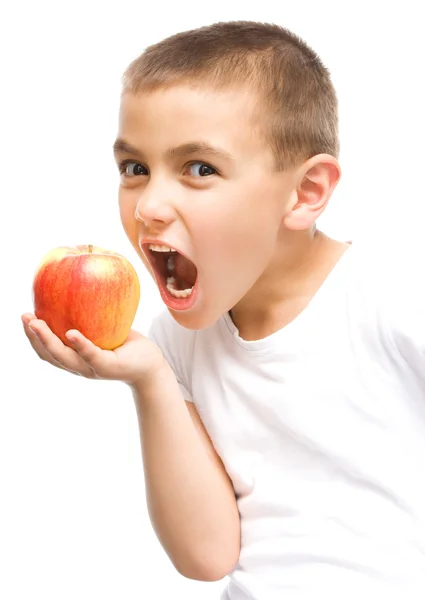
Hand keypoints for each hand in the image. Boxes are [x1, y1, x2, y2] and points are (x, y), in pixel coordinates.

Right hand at [21, 313, 164, 385]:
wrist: (150, 365)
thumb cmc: (126, 344)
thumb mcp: (104, 328)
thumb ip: (90, 315)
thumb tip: (78, 282)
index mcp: (74, 358)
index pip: (47, 350)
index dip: (32, 335)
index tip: (25, 315)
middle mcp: (79, 367)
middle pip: (49, 354)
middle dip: (33, 336)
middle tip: (25, 316)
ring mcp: (92, 369)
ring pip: (64, 357)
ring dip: (48, 340)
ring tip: (37, 323)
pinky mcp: (108, 368)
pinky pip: (91, 355)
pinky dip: (80, 344)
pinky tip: (71, 332)